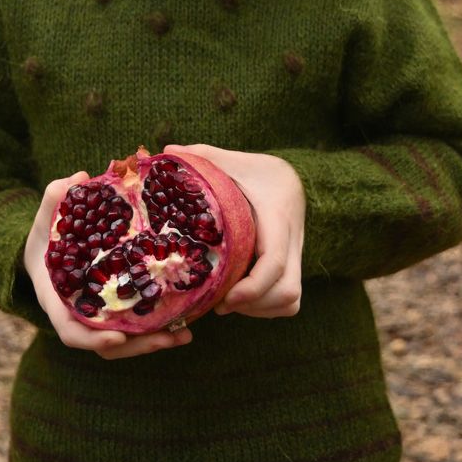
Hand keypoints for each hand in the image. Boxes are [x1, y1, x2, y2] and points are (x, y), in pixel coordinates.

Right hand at [23, 171, 192, 359]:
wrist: (50, 248)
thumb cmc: (47, 234)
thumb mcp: (46, 217)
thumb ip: (55, 198)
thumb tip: (79, 178)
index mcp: (58, 301)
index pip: (71, 331)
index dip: (93, 338)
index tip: (118, 336)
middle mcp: (80, 315)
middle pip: (107, 343)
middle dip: (138, 345)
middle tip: (168, 338)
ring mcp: (101, 316)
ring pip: (126, 340)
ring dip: (155, 341)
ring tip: (185, 335)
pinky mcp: (119, 309)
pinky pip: (137, 326)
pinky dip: (159, 328)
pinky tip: (187, 322)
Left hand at [164, 144, 305, 318]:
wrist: (294, 177)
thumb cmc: (258, 170)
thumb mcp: (233, 162)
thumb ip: (203, 156)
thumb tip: (166, 153)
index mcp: (277, 217)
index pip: (274, 262)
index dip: (252, 287)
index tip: (225, 298)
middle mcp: (292, 241)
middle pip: (287, 291)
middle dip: (254, 304)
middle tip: (220, 303)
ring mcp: (295, 257)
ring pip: (291, 300)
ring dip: (259, 309)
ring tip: (227, 303)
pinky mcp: (293, 267)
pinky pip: (289, 300)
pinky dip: (267, 307)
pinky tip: (240, 298)